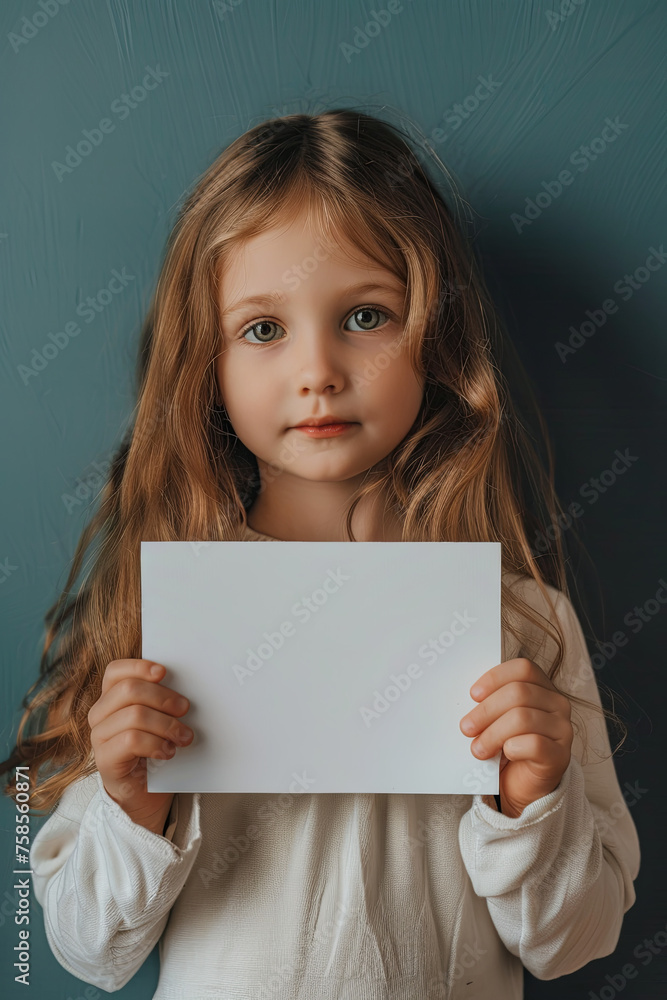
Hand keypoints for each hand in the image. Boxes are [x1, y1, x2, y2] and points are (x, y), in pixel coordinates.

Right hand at [88, 659, 193, 832]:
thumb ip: (161, 701)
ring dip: (166, 724)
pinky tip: (168, 752)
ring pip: (134, 715)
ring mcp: (99, 737)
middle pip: (129, 690)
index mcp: (111, 698)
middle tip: (185, 708)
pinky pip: (132, 740)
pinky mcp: (104, 759)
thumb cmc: (154, 750)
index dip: (139, 666)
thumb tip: (186, 682)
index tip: (163, 672)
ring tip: (183, 736)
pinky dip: (156, 743)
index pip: (115, 671)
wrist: (144, 794)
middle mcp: (100, 714)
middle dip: (163, 697)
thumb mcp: (159, 719)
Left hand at [459, 658, 572, 817]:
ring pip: (522, 718)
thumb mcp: (498, 719)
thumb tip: (466, 699)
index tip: (473, 695)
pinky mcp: (560, 755)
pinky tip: (505, 754)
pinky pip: (534, 744)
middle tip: (466, 728)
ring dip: (492, 734)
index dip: (495, 678)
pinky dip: (513, 748)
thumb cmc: (507, 746)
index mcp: (542, 687)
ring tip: (477, 749)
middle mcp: (557, 704)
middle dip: (486, 711)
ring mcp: (562, 729)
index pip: (523, 669)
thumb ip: (490, 704)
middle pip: (518, 693)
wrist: (522, 786)